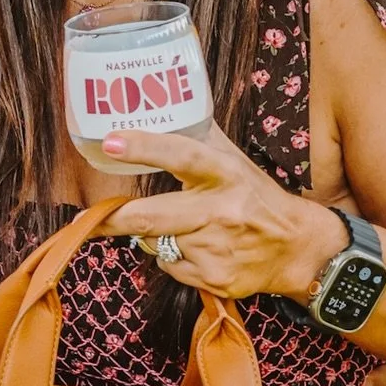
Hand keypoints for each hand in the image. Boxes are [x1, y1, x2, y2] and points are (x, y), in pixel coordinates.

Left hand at [96, 125, 346, 302]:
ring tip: (187, 230)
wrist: (298, 249)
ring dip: (156, 236)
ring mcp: (215, 248)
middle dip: (113, 220)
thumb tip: (166, 108)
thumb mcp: (235, 162)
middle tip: (87, 219)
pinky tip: (202, 251)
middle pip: (151, 217)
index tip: (112, 142)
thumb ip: (201, 138)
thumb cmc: (258, 198)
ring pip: (156, 243)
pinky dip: (174, 258)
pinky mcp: (213, 278)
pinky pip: (169, 266)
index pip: (181, 155)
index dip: (145, 148)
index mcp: (224, 174)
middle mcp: (220, 210)